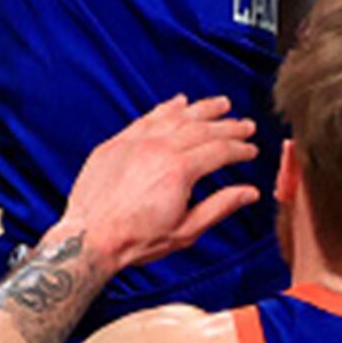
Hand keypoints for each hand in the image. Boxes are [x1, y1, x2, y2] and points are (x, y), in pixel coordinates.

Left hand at [56, 95, 259, 270]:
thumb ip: (220, 207)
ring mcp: (136, 142)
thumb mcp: (185, 231)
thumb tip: (250, 192)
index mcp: (179, 171)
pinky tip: (179, 102)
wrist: (89, 238)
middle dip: (228, 126)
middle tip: (246, 125)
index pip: (219, 151)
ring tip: (221, 104)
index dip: (239, 149)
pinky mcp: (117, 143)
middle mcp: (159, 149)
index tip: (252, 150)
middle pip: (202, 129)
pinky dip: (166, 108)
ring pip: (176, 117)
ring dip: (202, 109)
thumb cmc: (136, 240)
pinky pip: (147, 118)